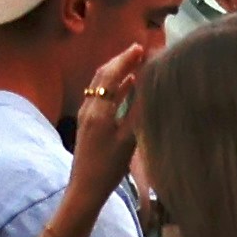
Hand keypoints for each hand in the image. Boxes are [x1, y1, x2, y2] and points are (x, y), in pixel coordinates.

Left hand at [62, 57, 142, 195]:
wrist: (85, 188)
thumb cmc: (108, 167)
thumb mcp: (128, 140)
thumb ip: (138, 112)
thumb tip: (150, 86)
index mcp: (98, 110)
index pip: (110, 75)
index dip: (125, 59)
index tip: (140, 47)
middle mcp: (89, 108)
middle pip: (102, 76)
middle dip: (120, 61)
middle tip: (139, 51)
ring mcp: (88, 115)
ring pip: (102, 86)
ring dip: (118, 72)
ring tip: (137, 64)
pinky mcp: (90, 124)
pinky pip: (102, 97)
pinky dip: (115, 87)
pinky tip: (128, 86)